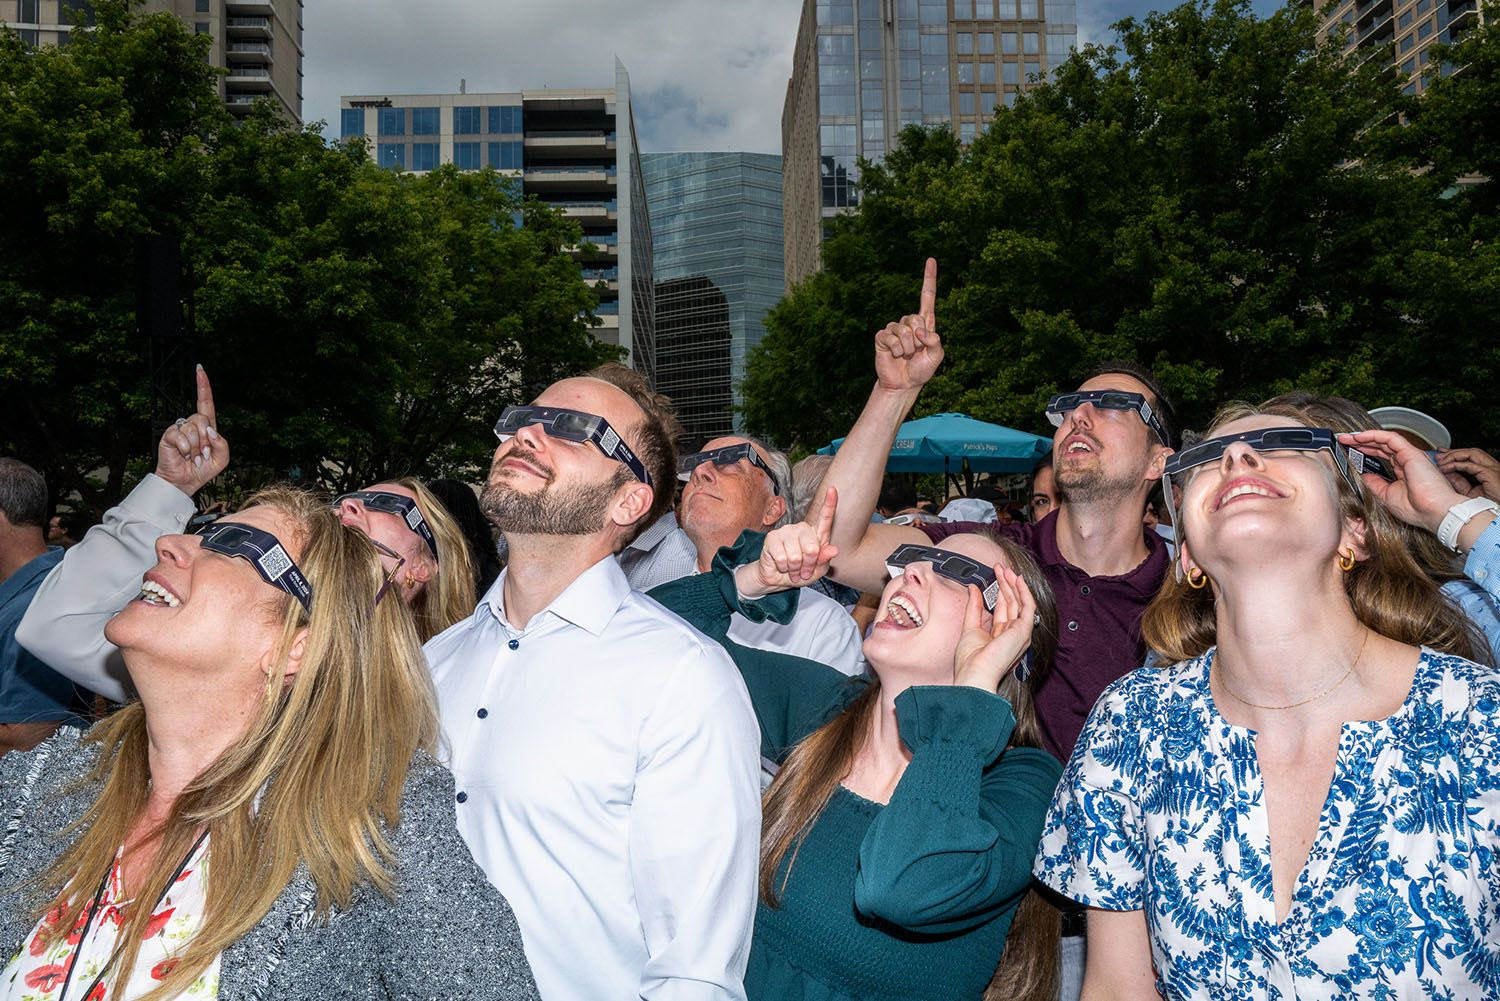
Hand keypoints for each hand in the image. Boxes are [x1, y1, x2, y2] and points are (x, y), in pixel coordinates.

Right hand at [155, 366, 228, 495]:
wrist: (184, 482)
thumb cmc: (202, 470)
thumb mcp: (221, 459)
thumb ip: (222, 444)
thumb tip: (210, 429)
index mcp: (206, 428)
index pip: (206, 403)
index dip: (203, 387)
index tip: (200, 370)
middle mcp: (192, 425)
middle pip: (203, 418)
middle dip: (205, 440)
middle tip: (201, 455)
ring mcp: (180, 429)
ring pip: (193, 428)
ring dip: (195, 447)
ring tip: (192, 457)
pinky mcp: (168, 435)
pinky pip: (181, 435)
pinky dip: (185, 448)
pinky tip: (183, 455)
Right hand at [734, 487, 839, 598]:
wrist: (778, 579)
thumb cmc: (800, 572)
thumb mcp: (818, 570)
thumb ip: (825, 560)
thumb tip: (834, 550)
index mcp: (816, 534)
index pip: (825, 517)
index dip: (829, 504)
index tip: (832, 489)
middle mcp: (801, 528)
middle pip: (812, 548)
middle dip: (808, 566)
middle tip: (803, 571)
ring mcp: (786, 531)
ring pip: (796, 556)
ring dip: (795, 569)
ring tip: (792, 569)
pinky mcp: (772, 538)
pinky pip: (783, 558)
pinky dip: (784, 568)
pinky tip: (782, 566)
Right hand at [873, 258, 943, 393]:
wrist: (903, 384)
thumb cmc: (921, 370)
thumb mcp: (937, 356)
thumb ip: (936, 342)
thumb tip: (921, 331)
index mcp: (925, 324)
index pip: (927, 297)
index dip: (929, 278)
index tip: (931, 260)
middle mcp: (909, 323)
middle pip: (915, 319)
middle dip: (918, 339)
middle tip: (915, 352)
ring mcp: (894, 329)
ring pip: (903, 330)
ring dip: (907, 347)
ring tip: (905, 356)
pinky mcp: (882, 337)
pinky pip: (890, 337)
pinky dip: (895, 349)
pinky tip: (895, 355)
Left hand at [952, 565, 1035, 692]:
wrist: (975, 673)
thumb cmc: (970, 660)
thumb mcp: (970, 627)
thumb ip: (974, 608)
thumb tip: (973, 588)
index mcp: (1001, 636)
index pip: (1003, 609)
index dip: (999, 591)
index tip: (994, 576)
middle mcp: (1013, 634)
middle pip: (1012, 604)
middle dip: (1006, 584)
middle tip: (1000, 568)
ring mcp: (1020, 633)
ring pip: (1020, 603)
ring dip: (1013, 584)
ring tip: (1006, 569)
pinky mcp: (1024, 631)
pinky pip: (1028, 607)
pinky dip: (1024, 592)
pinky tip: (1018, 580)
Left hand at [1337, 429, 1465, 533]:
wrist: (1435, 512)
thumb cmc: (1418, 509)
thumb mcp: (1388, 496)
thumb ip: (1376, 483)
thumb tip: (1364, 475)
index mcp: (1404, 472)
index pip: (1382, 457)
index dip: (1365, 452)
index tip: (1349, 452)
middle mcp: (1407, 462)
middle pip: (1381, 447)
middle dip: (1361, 443)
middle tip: (1344, 441)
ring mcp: (1410, 456)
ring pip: (1384, 440)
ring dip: (1364, 437)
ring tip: (1347, 438)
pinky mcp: (1411, 453)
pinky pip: (1390, 438)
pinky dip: (1374, 435)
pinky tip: (1359, 437)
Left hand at [1437, 447, 1499, 502]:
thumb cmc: (1491, 504)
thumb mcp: (1471, 492)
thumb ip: (1459, 483)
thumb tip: (1446, 474)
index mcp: (1489, 470)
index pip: (1471, 456)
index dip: (1456, 454)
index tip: (1442, 454)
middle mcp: (1492, 467)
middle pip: (1471, 452)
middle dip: (1453, 452)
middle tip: (1438, 454)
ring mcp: (1492, 468)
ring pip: (1472, 453)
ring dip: (1454, 455)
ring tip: (1441, 460)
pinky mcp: (1490, 473)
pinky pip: (1470, 465)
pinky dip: (1457, 465)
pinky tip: (1447, 468)